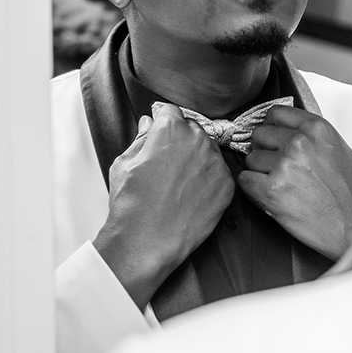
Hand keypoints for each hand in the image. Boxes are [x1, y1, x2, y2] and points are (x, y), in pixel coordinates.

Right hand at [93, 103, 234, 310]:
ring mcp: (215, 162)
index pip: (171, 112)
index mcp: (171, 129)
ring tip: (180, 182)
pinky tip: (192, 194)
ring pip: (209, 150)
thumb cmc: (131, 204)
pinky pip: (220, 173)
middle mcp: (197, 140)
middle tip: (169, 163)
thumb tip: (149, 123)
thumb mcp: (124, 163)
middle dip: (182, 140)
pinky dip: (209, 179)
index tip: (162, 133)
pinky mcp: (227, 185)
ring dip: (198, 159)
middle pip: (193, 129)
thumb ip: (141, 138)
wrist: (146, 240)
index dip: (163, 122)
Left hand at [239, 106, 351, 259]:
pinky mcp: (271, 191)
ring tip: (281, 186)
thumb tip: (294, 135)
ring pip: (251, 159)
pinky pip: (245, 181)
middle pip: (259, 136)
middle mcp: (298, 142)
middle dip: (265, 151)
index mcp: (317, 129)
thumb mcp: (343, 151)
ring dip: (260, 172)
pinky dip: (252, 189)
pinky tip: (269, 196)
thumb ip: (316, 139)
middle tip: (277, 168)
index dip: (272, 128)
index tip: (272, 138)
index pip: (276, 114)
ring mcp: (283, 166)